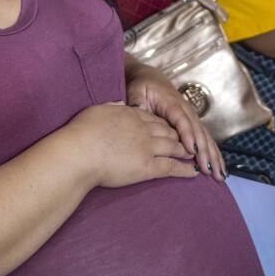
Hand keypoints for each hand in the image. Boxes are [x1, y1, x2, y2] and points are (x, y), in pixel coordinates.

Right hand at [66, 102, 197, 188]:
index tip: (167, 127)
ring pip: (173, 146)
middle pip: (166, 130)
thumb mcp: (97, 110)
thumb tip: (120, 104)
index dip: (161, 123)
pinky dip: (185, 169)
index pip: (151, 118)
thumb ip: (112, 107)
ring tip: (193, 154)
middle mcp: (143, 128)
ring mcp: (147, 147)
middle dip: (178, 134)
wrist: (80, 152)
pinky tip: (194, 171)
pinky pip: (172, 167)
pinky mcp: (148, 166)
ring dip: (185, 150)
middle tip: (185, 141)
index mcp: (130, 114)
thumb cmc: (82, 132)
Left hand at [127, 64, 225, 178]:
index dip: (188, 134)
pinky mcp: (192, 124)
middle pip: (198, 131)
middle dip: (205, 151)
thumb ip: (137, 102)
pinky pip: (205, 139)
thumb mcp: (137, 90)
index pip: (181, 119)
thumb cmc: (143, 86)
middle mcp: (186, 110)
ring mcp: (191, 117)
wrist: (151, 78)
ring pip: (205, 137)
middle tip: (208, 170)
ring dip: (213, 156)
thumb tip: (137, 111)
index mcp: (171, 103)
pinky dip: (214, 154)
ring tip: (219, 175)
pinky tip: (219, 168)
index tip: (192, 150)